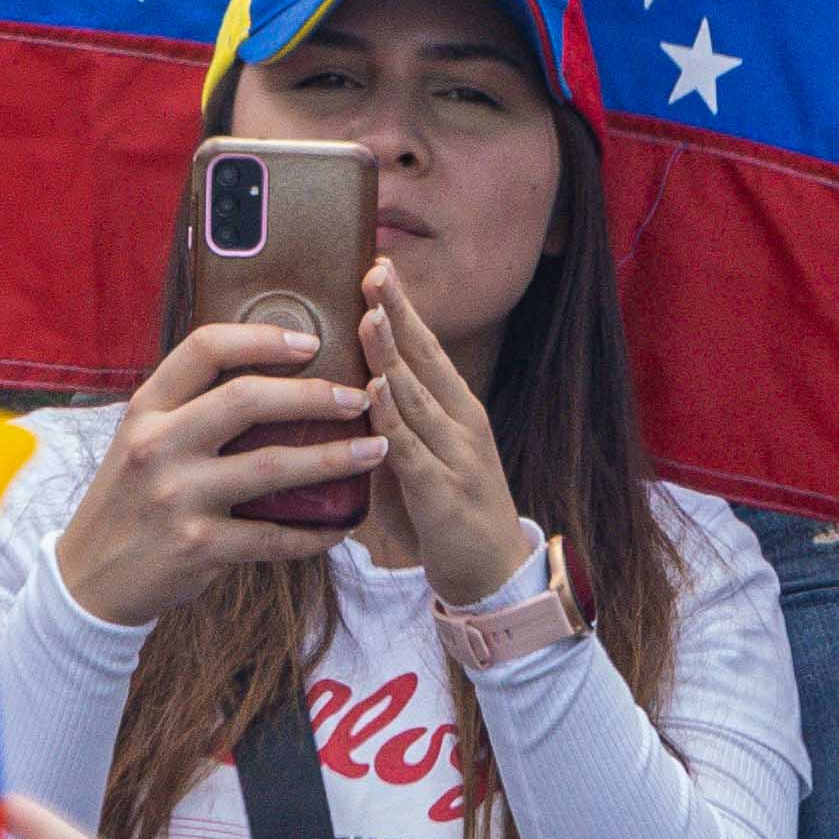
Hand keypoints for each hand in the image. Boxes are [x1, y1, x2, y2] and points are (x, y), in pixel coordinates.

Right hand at [46, 321, 382, 629]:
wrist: (88, 578)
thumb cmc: (128, 502)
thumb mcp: (139, 441)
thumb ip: (188, 411)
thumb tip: (269, 379)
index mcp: (146, 410)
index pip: (204, 349)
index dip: (263, 339)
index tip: (311, 343)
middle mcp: (157, 445)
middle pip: (246, 399)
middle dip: (314, 395)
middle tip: (359, 397)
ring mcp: (176, 497)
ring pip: (272, 467)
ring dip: (334, 458)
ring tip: (375, 450)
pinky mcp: (197, 547)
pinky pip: (274, 536)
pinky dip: (316, 532)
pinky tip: (342, 526)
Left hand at [357, 261, 534, 609]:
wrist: (494, 572)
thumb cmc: (446, 509)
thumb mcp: (420, 454)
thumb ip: (391, 421)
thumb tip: (344, 384)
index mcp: (456, 408)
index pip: (426, 348)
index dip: (403, 307)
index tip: (378, 265)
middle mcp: (462, 423)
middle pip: (426, 359)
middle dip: (398, 314)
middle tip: (373, 270)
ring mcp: (456, 456)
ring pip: (417, 397)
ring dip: (391, 355)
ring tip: (369, 316)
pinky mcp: (442, 493)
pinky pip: (411, 450)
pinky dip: (392, 420)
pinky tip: (375, 393)